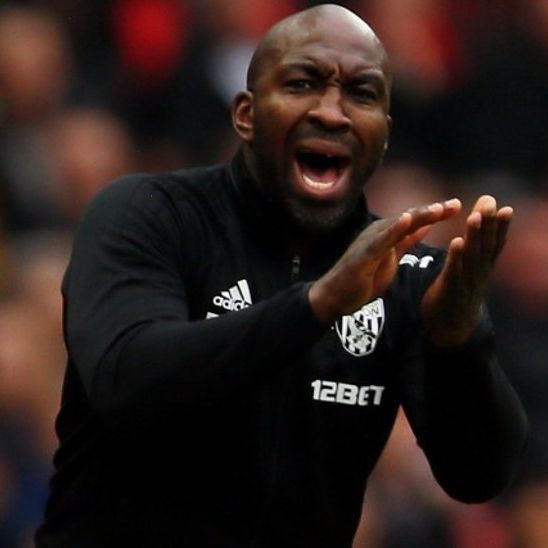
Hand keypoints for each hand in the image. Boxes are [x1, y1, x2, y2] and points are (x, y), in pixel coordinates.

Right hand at [309, 199, 460, 323]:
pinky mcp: (364, 254)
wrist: (336, 297)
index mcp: (387, 234)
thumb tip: (426, 225)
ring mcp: (370, 241)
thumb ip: (407, 240)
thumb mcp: (391, 257)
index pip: (415, 220)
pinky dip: (394, 228)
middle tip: (456, 204)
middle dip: (433, 211)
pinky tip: (407, 219)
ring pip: (398, 225)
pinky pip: (381, 239)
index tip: (457, 206)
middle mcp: (379, 232)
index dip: (436, 213)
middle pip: (410, 218)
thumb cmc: (363, 278)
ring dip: (418, 216)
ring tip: (438, 208)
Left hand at [421, 195, 511, 346]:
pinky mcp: (450, 289)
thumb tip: (483, 209)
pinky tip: (456, 242)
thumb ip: (479, 240)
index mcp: (483, 265)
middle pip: (485, 245)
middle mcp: (479, 272)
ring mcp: (466, 281)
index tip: (505, 208)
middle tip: (490, 203)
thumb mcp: (473, 265)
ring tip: (474, 217)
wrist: (451, 324)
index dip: (501, 227)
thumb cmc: (461, 288)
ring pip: (471, 255)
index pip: (494, 243)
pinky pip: (454, 271)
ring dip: (474, 236)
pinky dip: (456, 257)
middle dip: (488, 224)